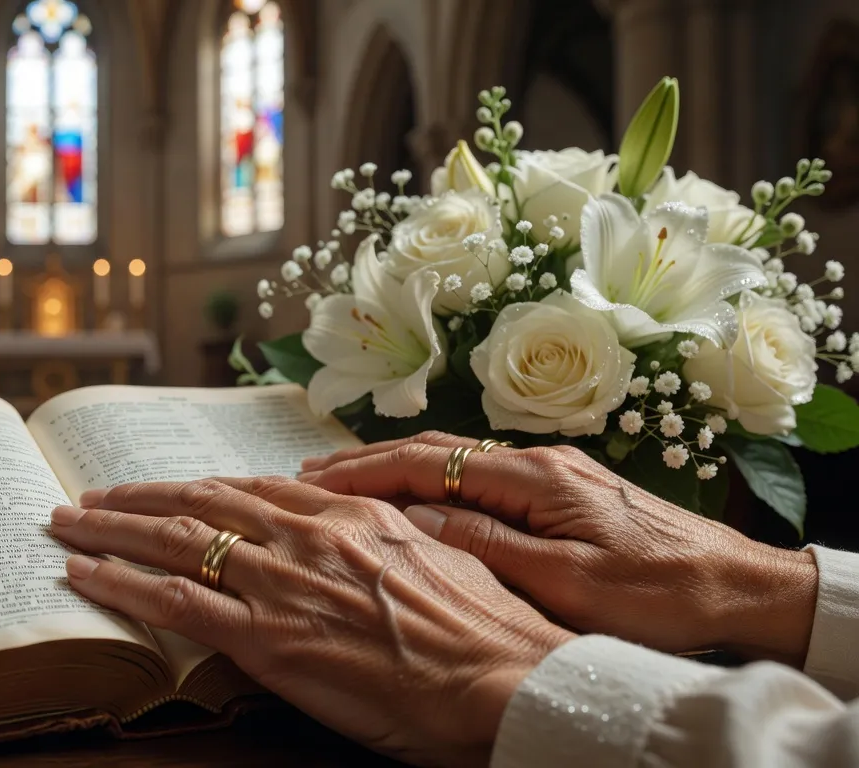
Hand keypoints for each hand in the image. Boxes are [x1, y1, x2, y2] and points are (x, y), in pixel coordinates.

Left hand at [48, 476, 572, 765]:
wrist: (507, 681)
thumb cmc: (488, 632)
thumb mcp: (439, 560)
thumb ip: (384, 539)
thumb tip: (356, 539)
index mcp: (352, 514)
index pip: (251, 488)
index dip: (197, 486)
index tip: (163, 487)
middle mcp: (309, 535)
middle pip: (200, 503)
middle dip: (136, 498)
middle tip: (88, 494)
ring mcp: (285, 584)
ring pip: (175, 542)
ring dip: (110, 531)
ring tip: (66, 524)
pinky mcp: (269, 639)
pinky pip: (175, 602)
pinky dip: (121, 584)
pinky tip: (84, 575)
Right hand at [299, 432, 819, 665]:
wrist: (740, 586)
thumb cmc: (659, 592)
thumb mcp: (565, 580)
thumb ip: (486, 543)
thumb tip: (414, 515)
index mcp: (534, 476)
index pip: (426, 461)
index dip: (362, 470)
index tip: (310, 481)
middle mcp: (539, 460)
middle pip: (433, 449)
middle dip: (365, 460)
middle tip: (307, 475)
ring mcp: (553, 472)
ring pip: (454, 461)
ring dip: (395, 469)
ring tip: (343, 482)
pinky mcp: (566, 490)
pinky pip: (480, 476)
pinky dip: (432, 482)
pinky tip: (412, 497)